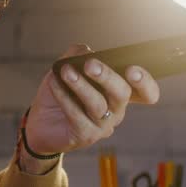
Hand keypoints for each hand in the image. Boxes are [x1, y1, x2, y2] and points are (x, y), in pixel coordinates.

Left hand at [23, 44, 160, 157]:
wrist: (39, 122)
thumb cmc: (61, 93)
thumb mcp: (67, 69)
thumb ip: (77, 56)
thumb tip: (85, 50)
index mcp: (119, 92)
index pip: (146, 92)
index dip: (145, 82)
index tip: (132, 69)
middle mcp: (116, 110)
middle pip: (122, 94)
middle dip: (107, 77)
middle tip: (90, 65)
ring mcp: (103, 125)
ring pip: (97, 104)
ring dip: (81, 85)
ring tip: (66, 71)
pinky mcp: (86, 136)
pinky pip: (77, 115)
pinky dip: (64, 97)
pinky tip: (54, 83)